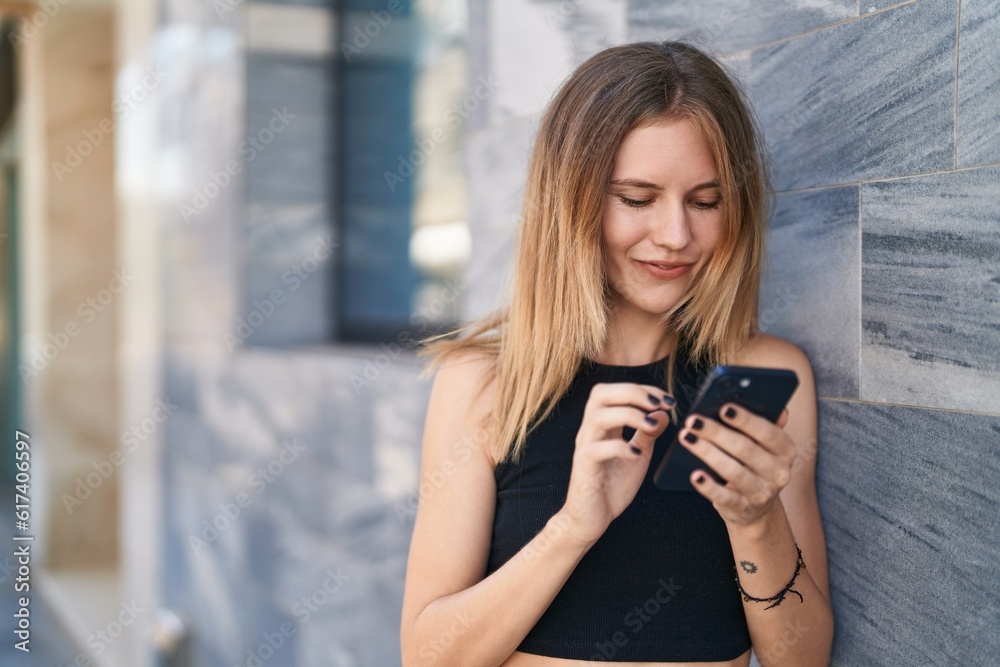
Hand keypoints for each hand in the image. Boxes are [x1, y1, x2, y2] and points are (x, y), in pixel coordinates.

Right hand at [560, 383, 672, 546]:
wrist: (591, 518)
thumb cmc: (612, 486)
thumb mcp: (638, 455)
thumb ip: (648, 434)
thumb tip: (663, 412)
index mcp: (604, 425)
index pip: (617, 392)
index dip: (643, 390)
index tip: (668, 400)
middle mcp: (590, 430)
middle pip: (601, 394)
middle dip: (632, 392)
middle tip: (659, 404)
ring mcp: (585, 446)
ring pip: (597, 416)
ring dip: (628, 415)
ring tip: (651, 426)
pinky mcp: (584, 466)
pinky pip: (597, 449)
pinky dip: (620, 448)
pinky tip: (637, 455)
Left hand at [679, 404, 795, 525]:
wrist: (757, 508)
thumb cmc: (755, 463)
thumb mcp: (765, 445)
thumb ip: (767, 423)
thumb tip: (777, 407)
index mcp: (786, 451)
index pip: (768, 432)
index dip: (746, 419)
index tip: (723, 407)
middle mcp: (778, 473)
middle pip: (745, 449)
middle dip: (716, 432)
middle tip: (693, 420)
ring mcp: (762, 493)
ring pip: (733, 471)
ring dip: (707, 453)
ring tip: (686, 437)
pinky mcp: (743, 509)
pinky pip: (724, 497)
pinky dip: (708, 486)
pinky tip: (694, 475)